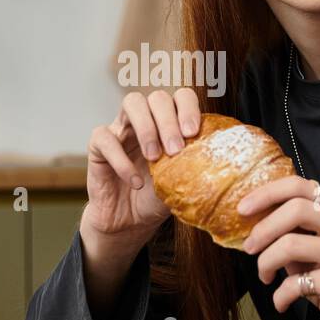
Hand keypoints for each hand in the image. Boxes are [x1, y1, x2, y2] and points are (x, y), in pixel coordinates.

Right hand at [82, 88, 201, 241]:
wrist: (130, 222)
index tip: (193, 133)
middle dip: (168, 121)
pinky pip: (105, 138)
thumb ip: (195, 167)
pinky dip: (121, 160)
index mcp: (169, 123)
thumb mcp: (181, 182)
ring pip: (131, 102)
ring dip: (146, 128)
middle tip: (176, 150)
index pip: (181, 96)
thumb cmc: (157, 198)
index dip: (188, 108)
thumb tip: (221, 162)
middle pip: (157, 97)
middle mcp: (145, 119)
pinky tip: (135, 182)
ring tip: (154, 158)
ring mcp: (120, 129)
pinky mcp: (98, 147)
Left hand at [237, 176, 319, 319]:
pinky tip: (280, 301)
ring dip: (266, 263)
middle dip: (263, 229)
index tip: (242, 209)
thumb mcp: (309, 240)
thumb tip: (249, 215)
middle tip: (249, 247)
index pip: (299, 186)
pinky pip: (295, 283)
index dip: (267, 194)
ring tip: (265, 276)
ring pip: (291, 245)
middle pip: (296, 210)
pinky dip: (279, 295)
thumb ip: (289, 224)